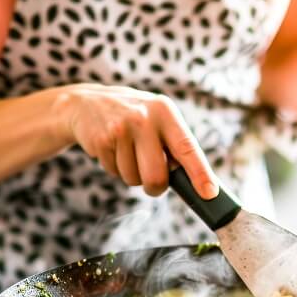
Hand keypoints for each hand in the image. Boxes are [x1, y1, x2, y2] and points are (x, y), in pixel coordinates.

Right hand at [61, 84, 217, 197]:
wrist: (86, 103)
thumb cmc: (134, 119)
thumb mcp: (158, 119)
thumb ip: (176, 146)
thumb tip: (199, 183)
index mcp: (165, 111)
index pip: (187, 148)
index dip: (200, 173)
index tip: (209, 193)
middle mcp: (144, 117)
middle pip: (157, 176)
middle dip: (155, 187)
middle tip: (152, 182)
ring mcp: (121, 128)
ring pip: (134, 179)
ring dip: (132, 175)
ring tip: (126, 152)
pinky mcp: (102, 140)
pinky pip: (115, 173)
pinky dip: (115, 168)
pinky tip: (112, 149)